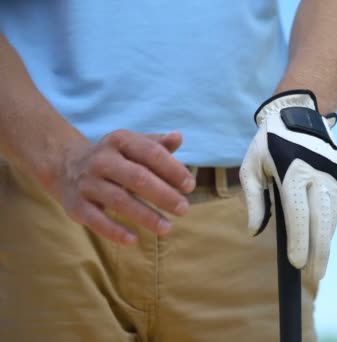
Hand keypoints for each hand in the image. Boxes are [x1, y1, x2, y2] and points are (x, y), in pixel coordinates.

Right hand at [48, 130, 194, 244]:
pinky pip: (96, 220)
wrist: (64, 165)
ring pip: (119, 200)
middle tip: (184, 209)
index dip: (172, 170)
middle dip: (163, 194)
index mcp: (120, 141)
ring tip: (167, 228)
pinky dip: (114, 231)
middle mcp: (102, 160)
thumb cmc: (114, 157)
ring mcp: (88, 183)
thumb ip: (157, 144)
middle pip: (137, 178)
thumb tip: (178, 137)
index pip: (151, 153)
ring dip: (145, 216)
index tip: (189, 186)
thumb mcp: (133, 145)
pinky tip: (134, 240)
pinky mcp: (76, 205)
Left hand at [240, 90, 336, 281]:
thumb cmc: (269, 142)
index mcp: (293, 170)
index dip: (299, 240)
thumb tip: (255, 231)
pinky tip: (323, 240)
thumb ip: (255, 200)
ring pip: (333, 216)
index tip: (297, 264)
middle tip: (316, 275)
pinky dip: (330, 225)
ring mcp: (334, 175)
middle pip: (322, 219)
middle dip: (320, 250)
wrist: (300, 114)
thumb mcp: (251, 166)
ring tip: (320, 265)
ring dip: (327, 241)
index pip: (298, 213)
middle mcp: (318, 174)